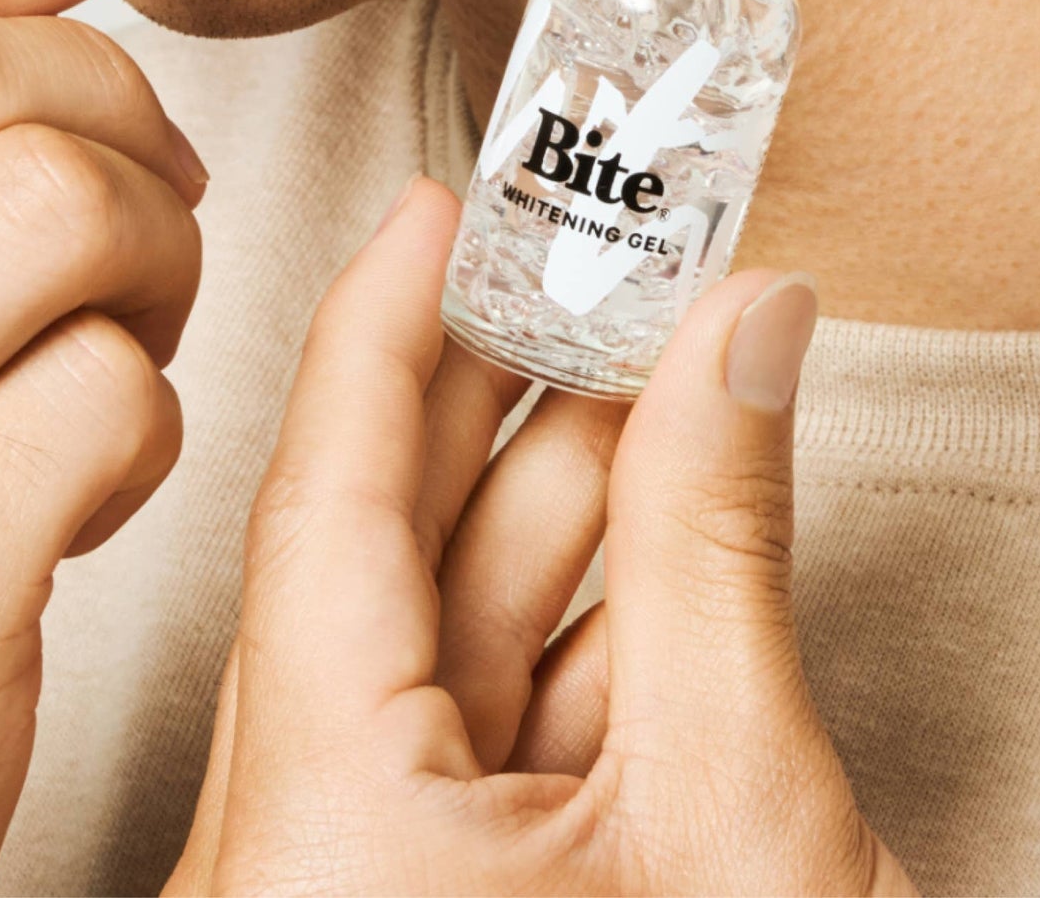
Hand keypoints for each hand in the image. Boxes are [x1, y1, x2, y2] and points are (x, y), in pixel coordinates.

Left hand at [170, 179, 913, 896]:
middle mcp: (290, 859)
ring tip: (641, 346)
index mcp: (312, 844)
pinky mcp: (425, 893)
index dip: (383, 330)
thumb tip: (749, 328)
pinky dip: (577, 606)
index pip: (326, 507)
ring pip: (450, 625)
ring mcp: (354, 879)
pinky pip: (485, 710)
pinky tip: (651, 498)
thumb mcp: (741, 811)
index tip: (436, 211)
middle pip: (392, 551)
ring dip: (562, 489)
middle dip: (507, 393)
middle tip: (576, 256)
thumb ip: (723, 543)